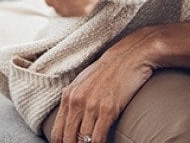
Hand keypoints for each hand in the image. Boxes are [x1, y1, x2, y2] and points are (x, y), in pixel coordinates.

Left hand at [52, 28, 157, 142]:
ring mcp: (91, 106)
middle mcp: (76, 101)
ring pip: (83, 141)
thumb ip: (75, 99)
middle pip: (68, 139)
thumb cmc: (110, 69)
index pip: (58, 132)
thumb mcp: (84, 82)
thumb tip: (71, 119)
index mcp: (68, 95)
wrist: (131, 55)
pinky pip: (98, 138)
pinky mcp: (107, 110)